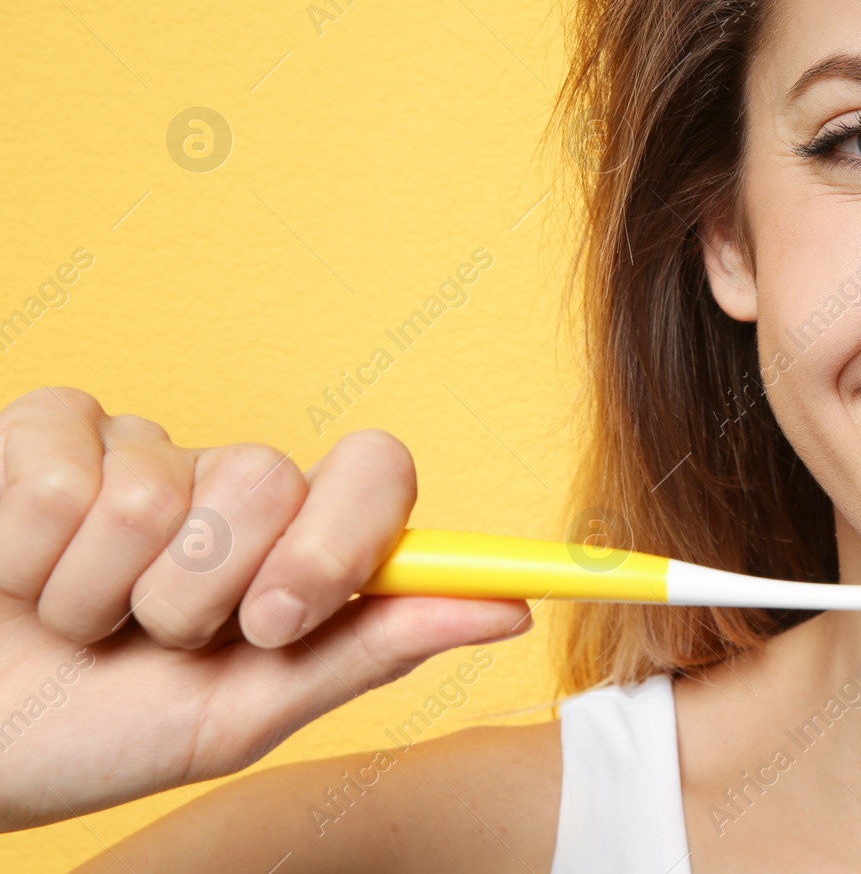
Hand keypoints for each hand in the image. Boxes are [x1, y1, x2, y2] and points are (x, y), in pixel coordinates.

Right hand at [0, 387, 531, 830]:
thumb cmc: (106, 730)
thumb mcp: (246, 711)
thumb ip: (373, 648)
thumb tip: (512, 606)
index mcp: (297, 543)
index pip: (377, 469)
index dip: (339, 538)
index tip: (282, 617)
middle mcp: (230, 481)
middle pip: (268, 479)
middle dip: (197, 596)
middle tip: (153, 637)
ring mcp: (141, 448)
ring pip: (155, 492)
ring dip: (100, 595)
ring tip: (78, 622)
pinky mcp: (44, 431)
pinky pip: (60, 474)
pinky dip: (28, 560)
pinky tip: (18, 577)